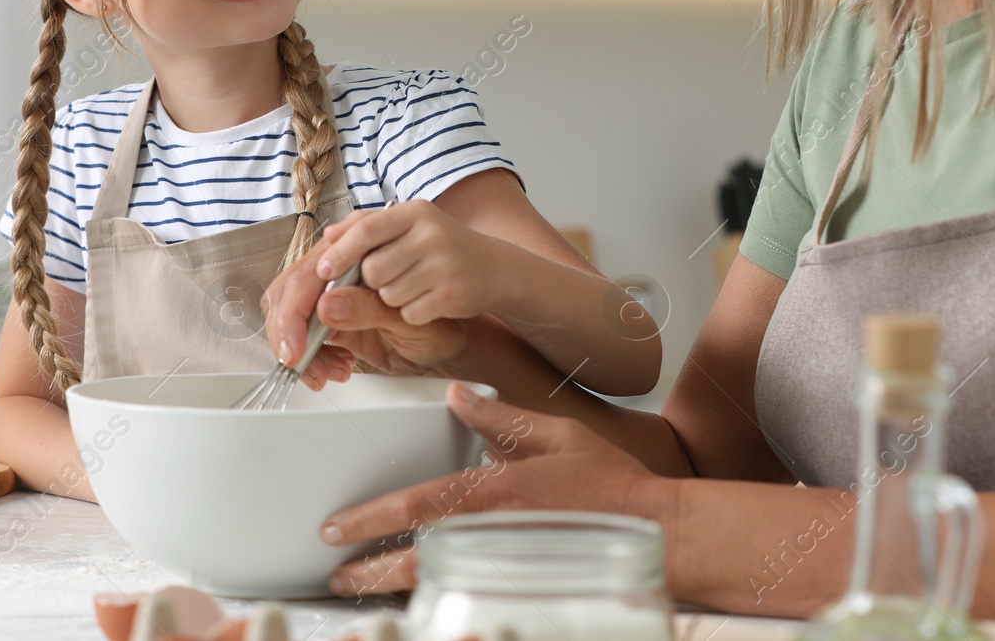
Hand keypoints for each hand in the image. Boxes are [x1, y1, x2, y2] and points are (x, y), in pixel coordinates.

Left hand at [264, 203, 505, 376]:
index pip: (366, 230)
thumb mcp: (407, 227)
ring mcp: (444, 265)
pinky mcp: (453, 294)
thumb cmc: (441, 248)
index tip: (322, 270)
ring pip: (388, 294)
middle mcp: (431, 234)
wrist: (494, 269)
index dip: (340, 252)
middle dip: (371, 282)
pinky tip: (427, 301)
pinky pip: (410, 313)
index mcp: (414, 213)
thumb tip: (327, 237)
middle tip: (387, 279)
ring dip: (391, 299)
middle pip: (372, 270)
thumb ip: (365, 228)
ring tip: (413, 287)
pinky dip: (412, 313)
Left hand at [319, 382, 657, 596]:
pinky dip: (436, 597)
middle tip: (336, 572)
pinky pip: (467, 595)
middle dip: (368, 568)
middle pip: (414, 559)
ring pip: (435, 584)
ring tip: (360, 588)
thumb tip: (456, 396)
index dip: (370, 519)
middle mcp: (493, 533)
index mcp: (495, 491)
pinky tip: (417, 597)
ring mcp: (506, 566)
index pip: (417, 506)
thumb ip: (499, 418)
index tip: (336, 527)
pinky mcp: (522, 587)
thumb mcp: (553, 434)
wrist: (658, 529)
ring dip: (392, 588)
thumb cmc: (610, 482)